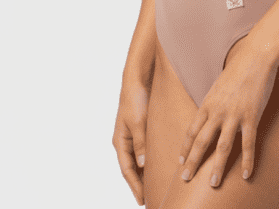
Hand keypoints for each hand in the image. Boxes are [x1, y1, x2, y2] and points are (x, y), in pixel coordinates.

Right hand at [113, 81, 150, 205]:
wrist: (137, 80)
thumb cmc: (135, 99)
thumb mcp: (138, 122)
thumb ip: (140, 143)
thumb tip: (142, 164)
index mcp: (120, 142)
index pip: (127, 170)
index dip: (134, 186)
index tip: (142, 200)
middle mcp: (125, 142)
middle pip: (131, 169)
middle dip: (139, 185)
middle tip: (149, 200)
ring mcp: (132, 137)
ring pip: (138, 162)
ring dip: (144, 175)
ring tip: (154, 189)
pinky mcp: (141, 132)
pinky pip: (144, 152)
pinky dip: (149, 162)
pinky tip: (157, 168)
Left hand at [178, 34, 278, 186]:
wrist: (255, 56)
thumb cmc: (238, 68)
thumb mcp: (219, 85)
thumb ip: (214, 102)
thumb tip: (211, 114)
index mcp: (207, 103)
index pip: (191, 130)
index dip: (185, 148)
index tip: (181, 162)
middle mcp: (217, 111)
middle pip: (201, 142)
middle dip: (192, 162)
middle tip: (185, 178)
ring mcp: (234, 115)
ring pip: (222, 147)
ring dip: (217, 167)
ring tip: (213, 183)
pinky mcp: (252, 116)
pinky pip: (248, 143)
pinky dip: (248, 161)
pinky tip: (247, 174)